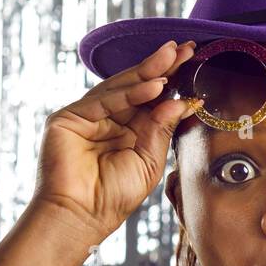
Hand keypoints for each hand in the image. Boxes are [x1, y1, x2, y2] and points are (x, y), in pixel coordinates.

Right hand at [33, 40, 202, 239]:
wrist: (81, 217)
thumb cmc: (114, 197)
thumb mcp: (149, 161)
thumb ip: (162, 130)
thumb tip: (181, 101)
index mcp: (129, 130)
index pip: (153, 99)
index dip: (173, 81)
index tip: (195, 62)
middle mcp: (108, 119)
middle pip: (138, 86)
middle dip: (163, 67)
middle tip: (186, 48)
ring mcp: (88, 115)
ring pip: (122, 87)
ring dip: (149, 71)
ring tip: (175, 56)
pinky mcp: (70, 117)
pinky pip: (106, 99)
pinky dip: (131, 91)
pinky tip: (155, 85)